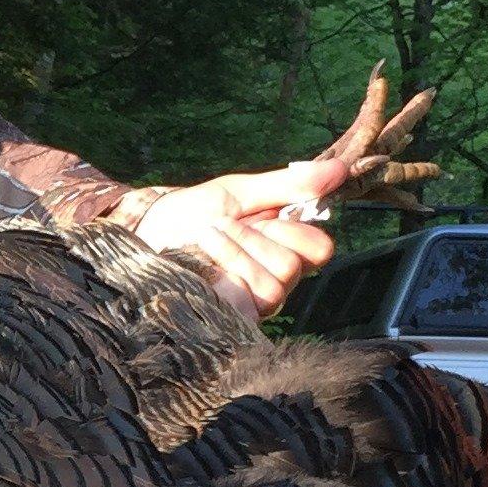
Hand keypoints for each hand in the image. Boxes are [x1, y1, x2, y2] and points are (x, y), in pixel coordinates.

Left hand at [130, 159, 348, 321]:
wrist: (147, 235)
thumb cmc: (192, 213)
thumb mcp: (239, 192)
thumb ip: (287, 185)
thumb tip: (340, 167)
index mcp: (281, 245)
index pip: (320, 249)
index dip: (297, 232)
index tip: (266, 216)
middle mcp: (273, 277)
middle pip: (295, 267)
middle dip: (256, 238)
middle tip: (226, 224)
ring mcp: (251, 301)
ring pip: (274, 285)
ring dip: (237, 252)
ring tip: (207, 237)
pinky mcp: (232, 318)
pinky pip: (250, 301)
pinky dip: (226, 271)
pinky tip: (202, 259)